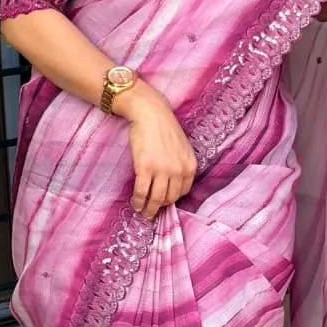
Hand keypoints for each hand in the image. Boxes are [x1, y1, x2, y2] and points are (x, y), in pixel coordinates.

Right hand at [115, 83, 197, 220]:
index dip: (171, 200)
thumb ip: (180, 165)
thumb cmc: (164, 129)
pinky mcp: (146, 168)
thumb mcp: (181, 148)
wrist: (150, 114)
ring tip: (143, 212)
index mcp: (190, 166)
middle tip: (151, 212)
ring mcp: (162, 170)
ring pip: (156, 199)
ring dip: (148, 209)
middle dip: (159, 207)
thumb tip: (170, 184)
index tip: (163, 203)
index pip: (182, 192)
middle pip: (169, 198)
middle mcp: (178, 170)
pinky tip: (136, 204)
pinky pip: (142, 192)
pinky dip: (138, 201)